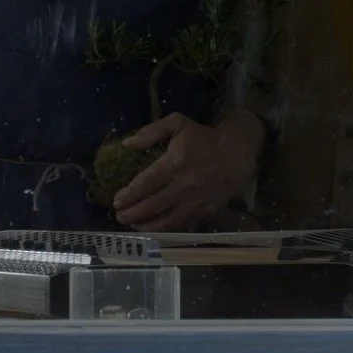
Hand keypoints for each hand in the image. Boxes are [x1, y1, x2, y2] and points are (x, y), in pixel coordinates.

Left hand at [113, 110, 262, 232]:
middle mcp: (184, 185)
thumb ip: (152, 131)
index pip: (147, 183)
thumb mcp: (178, 123)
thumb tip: (127, 144)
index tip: (116, 200)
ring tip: (132, 225)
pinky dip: (164, 229)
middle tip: (119, 216)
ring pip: (166, 220)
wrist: (236, 154)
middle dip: (133, 213)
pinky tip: (153, 228)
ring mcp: (195, 201)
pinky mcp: (204, 211)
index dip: (129, 194)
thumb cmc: (203, 138)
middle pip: (153, 204)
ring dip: (146, 225)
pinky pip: (181, 224)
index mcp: (176, 162)